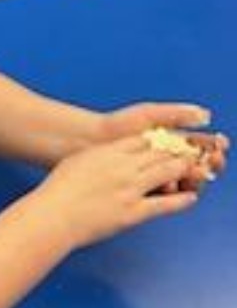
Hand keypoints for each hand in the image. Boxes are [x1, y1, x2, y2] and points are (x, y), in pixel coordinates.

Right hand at [32, 135, 199, 249]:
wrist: (53, 214)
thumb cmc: (58, 190)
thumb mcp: (77, 161)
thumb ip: (99, 156)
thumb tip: (109, 155)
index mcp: (108, 152)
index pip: (143, 140)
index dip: (160, 140)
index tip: (168, 142)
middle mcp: (123, 167)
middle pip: (160, 153)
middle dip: (177, 152)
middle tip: (189, 153)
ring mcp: (130, 189)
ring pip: (167, 173)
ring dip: (183, 170)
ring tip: (194, 170)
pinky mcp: (133, 212)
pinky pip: (164, 204)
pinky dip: (181, 201)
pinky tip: (190, 198)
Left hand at [100, 102, 228, 190]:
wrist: (88, 140)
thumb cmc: (117, 125)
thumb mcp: (149, 114)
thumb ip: (177, 114)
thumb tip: (205, 115)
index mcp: (171, 140)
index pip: (200, 146)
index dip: (212, 147)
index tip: (219, 145)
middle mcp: (166, 159)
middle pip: (197, 165)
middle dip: (209, 163)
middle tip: (215, 161)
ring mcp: (155, 175)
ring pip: (184, 181)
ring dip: (195, 178)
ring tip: (197, 172)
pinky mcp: (145, 189)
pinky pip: (165, 193)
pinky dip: (173, 190)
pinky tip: (175, 185)